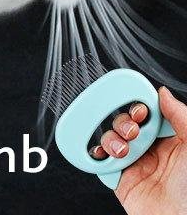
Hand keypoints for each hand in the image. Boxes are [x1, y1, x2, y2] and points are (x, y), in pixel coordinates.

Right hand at [107, 87, 186, 214]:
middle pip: (125, 122)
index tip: (138, 108)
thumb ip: (181, 116)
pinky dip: (95, 155)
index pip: (148, 112)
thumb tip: (163, 93)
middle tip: (132, 132)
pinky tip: (104, 156)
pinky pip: (100, 162)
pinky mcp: (121, 180)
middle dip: (122, 122)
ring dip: (110, 139)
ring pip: (110, 138)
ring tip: (123, 151)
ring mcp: (135, 164)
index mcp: (172, 140)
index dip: (138, 106)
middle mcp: (152, 150)